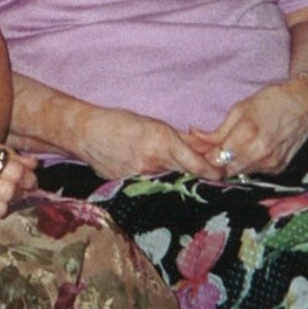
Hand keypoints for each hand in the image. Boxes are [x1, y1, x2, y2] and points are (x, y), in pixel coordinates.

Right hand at [77, 105, 222, 180]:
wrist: (85, 133)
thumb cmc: (118, 122)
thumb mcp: (153, 123)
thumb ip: (180, 138)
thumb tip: (204, 148)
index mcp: (161, 141)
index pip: (195, 164)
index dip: (212, 172)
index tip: (222, 175)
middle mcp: (153, 161)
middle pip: (185, 175)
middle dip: (197, 177)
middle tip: (208, 178)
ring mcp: (140, 176)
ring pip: (169, 182)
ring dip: (177, 180)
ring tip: (180, 176)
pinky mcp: (129, 185)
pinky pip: (151, 186)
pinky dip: (157, 182)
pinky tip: (155, 178)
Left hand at [188, 79, 307, 176]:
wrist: (305, 106)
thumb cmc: (271, 101)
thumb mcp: (240, 109)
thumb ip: (218, 130)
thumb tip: (195, 136)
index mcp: (247, 134)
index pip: (216, 158)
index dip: (204, 155)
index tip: (198, 149)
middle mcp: (260, 153)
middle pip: (226, 169)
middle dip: (215, 162)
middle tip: (208, 151)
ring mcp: (271, 164)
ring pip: (239, 173)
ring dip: (230, 164)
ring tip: (226, 150)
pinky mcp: (278, 169)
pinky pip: (254, 172)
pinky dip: (246, 165)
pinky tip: (246, 152)